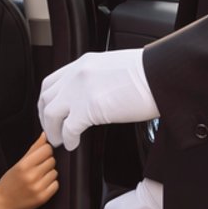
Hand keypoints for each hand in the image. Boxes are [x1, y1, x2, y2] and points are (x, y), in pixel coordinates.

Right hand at [0, 135, 57, 208]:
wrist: (2, 203)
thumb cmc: (9, 183)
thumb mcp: (17, 164)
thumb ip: (33, 149)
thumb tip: (44, 136)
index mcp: (23, 165)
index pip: (46, 150)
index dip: (45, 151)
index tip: (41, 154)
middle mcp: (31, 176)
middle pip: (52, 160)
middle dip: (46, 163)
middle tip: (36, 169)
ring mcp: (38, 187)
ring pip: (55, 172)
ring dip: (48, 174)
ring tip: (37, 178)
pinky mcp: (43, 197)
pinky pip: (56, 184)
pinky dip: (50, 184)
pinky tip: (40, 186)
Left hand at [38, 48, 157, 149]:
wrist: (163, 75)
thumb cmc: (148, 73)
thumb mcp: (113, 68)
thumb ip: (96, 79)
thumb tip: (92, 95)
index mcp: (82, 64)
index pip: (51, 82)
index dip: (47, 100)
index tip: (48, 111)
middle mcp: (76, 75)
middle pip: (45, 98)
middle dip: (44, 116)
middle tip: (50, 129)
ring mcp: (80, 91)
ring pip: (50, 114)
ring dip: (52, 130)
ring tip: (59, 140)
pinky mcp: (89, 108)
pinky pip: (68, 128)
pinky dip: (68, 139)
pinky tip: (73, 144)